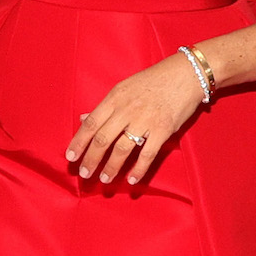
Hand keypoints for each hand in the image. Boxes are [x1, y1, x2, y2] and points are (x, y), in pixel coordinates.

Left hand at [64, 54, 204, 185]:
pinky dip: (138, 169)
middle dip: (91, 159)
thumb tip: (82, 118)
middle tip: (84, 174)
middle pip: (103, 139)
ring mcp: (145, 120)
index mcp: (114, 97)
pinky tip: (131, 180)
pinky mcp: (163, 129)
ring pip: (122, 149)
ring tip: (104, 180)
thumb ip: (104, 106)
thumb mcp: (123, 88)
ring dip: (111, 167)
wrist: (184, 74)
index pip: (91, 123)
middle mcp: (126, 109)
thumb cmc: (152, 81)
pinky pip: (147, 154)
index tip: (70, 156)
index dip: (79, 141)